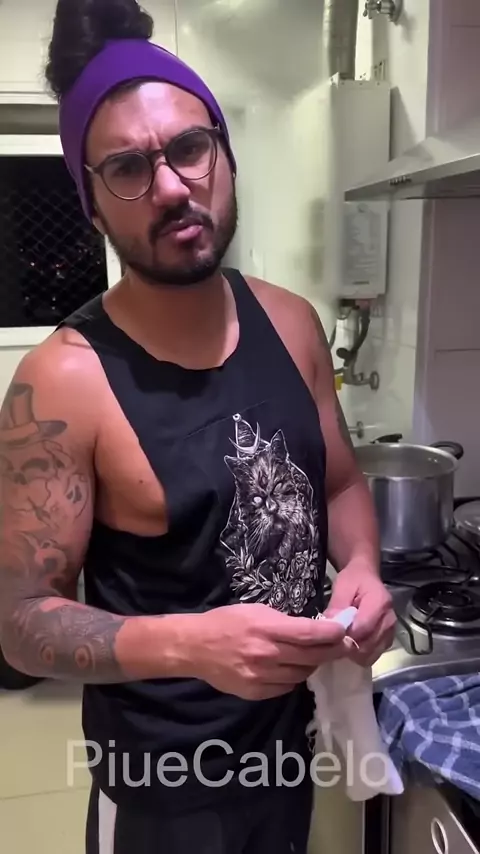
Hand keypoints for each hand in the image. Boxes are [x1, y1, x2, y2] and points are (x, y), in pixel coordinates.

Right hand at [189, 603, 346, 700]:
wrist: (195, 647)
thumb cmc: (226, 621)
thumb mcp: (256, 610)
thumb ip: (283, 621)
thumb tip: (311, 630)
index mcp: (267, 629)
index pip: (309, 634)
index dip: (332, 634)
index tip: (345, 631)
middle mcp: (267, 655)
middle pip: (311, 657)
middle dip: (332, 651)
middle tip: (345, 646)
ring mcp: (261, 677)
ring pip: (301, 675)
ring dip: (313, 665)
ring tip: (316, 657)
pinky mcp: (255, 693)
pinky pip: (285, 688)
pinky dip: (293, 678)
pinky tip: (292, 669)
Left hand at [324, 560, 395, 665]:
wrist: (367, 577)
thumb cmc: (354, 580)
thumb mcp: (342, 586)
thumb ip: (337, 606)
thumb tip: (330, 626)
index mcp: (380, 603)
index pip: (362, 629)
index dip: (345, 635)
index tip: (331, 634)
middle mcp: (389, 620)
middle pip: (368, 646)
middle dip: (349, 646)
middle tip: (334, 639)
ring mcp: (391, 632)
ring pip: (371, 654)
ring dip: (355, 652)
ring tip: (343, 640)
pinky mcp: (388, 640)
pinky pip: (374, 655)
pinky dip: (361, 654)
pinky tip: (352, 642)